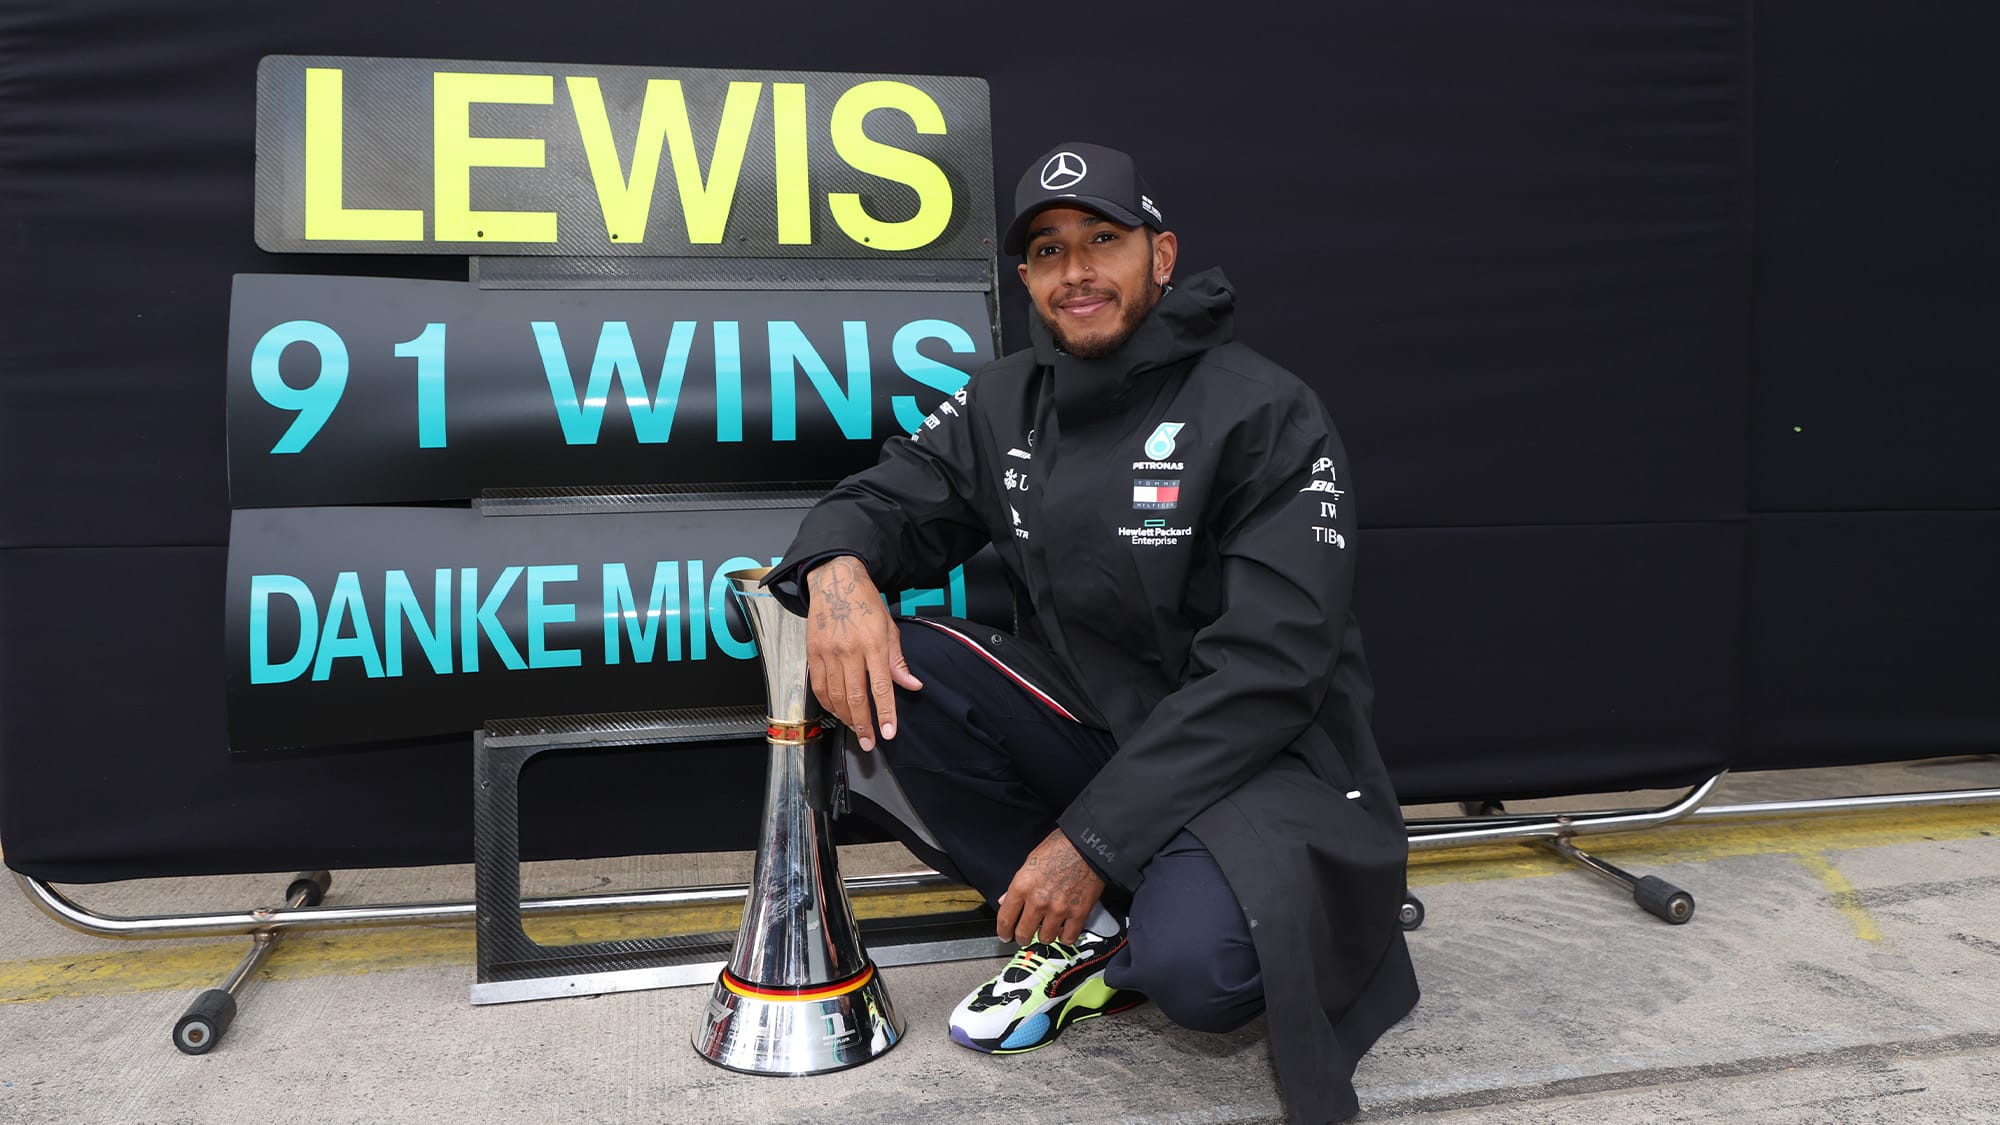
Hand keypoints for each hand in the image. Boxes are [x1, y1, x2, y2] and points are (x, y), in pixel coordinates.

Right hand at [804, 556, 921, 750]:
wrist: (834, 582)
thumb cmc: (865, 604)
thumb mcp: (889, 628)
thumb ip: (898, 660)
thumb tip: (912, 685)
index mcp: (873, 643)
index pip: (881, 687)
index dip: (885, 713)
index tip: (888, 733)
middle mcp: (849, 650)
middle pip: (855, 697)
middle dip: (863, 725)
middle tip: (870, 742)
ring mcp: (828, 653)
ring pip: (835, 696)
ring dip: (846, 718)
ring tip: (856, 729)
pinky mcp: (813, 653)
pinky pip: (819, 687)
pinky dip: (828, 704)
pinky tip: (837, 711)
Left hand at [996, 830, 1105, 945]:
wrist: (1088, 846)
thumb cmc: (1060, 848)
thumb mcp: (1030, 861)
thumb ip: (1018, 885)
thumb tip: (1006, 900)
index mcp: (1023, 885)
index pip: (1005, 919)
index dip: (1003, 932)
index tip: (1005, 935)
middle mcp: (1038, 900)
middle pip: (1023, 933)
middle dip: (1022, 937)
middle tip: (1024, 936)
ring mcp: (1058, 909)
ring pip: (1045, 938)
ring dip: (1045, 936)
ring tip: (1047, 929)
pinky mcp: (1078, 913)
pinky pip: (1068, 938)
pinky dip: (1065, 936)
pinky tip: (1063, 930)